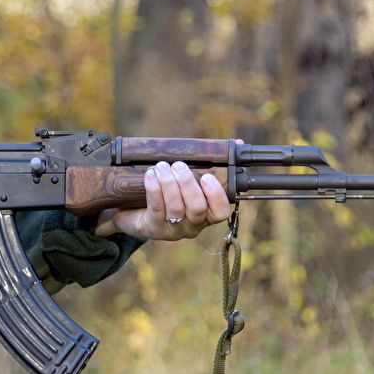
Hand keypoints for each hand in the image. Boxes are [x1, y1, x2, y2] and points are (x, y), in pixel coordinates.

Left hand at [93, 161, 231, 240]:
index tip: (207, 177)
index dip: (216, 196)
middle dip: (188, 185)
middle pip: (197, 209)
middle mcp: (193, 225)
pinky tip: (150, 175)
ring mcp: (173, 230)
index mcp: (206, 214)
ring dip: (169, 184)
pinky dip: (154, 189)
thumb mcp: (187, 178)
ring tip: (161, 166)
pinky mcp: (153, 229)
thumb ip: (209, 163)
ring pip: (176, 208)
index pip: (220, 212)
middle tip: (178, 165)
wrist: (134, 209)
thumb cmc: (168, 190)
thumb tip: (239, 144)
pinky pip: (157, 209)